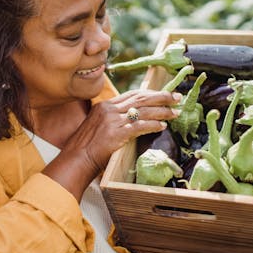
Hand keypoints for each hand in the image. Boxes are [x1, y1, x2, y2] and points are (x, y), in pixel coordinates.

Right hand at [43, 89, 180, 200]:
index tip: (164, 95)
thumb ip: (112, 120)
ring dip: (162, 111)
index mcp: (104, 106)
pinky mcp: (116, 133)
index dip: (150, 93)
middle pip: (140, 98)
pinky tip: (162, 126)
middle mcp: (109, 109)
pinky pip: (139, 126)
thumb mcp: (97, 127)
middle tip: (176, 97)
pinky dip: (152, 125)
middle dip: (161, 97)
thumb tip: (131, 120)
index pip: (132, 94)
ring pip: (143, 110)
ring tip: (175, 112)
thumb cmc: (86, 147)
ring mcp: (112, 120)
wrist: (76, 159)